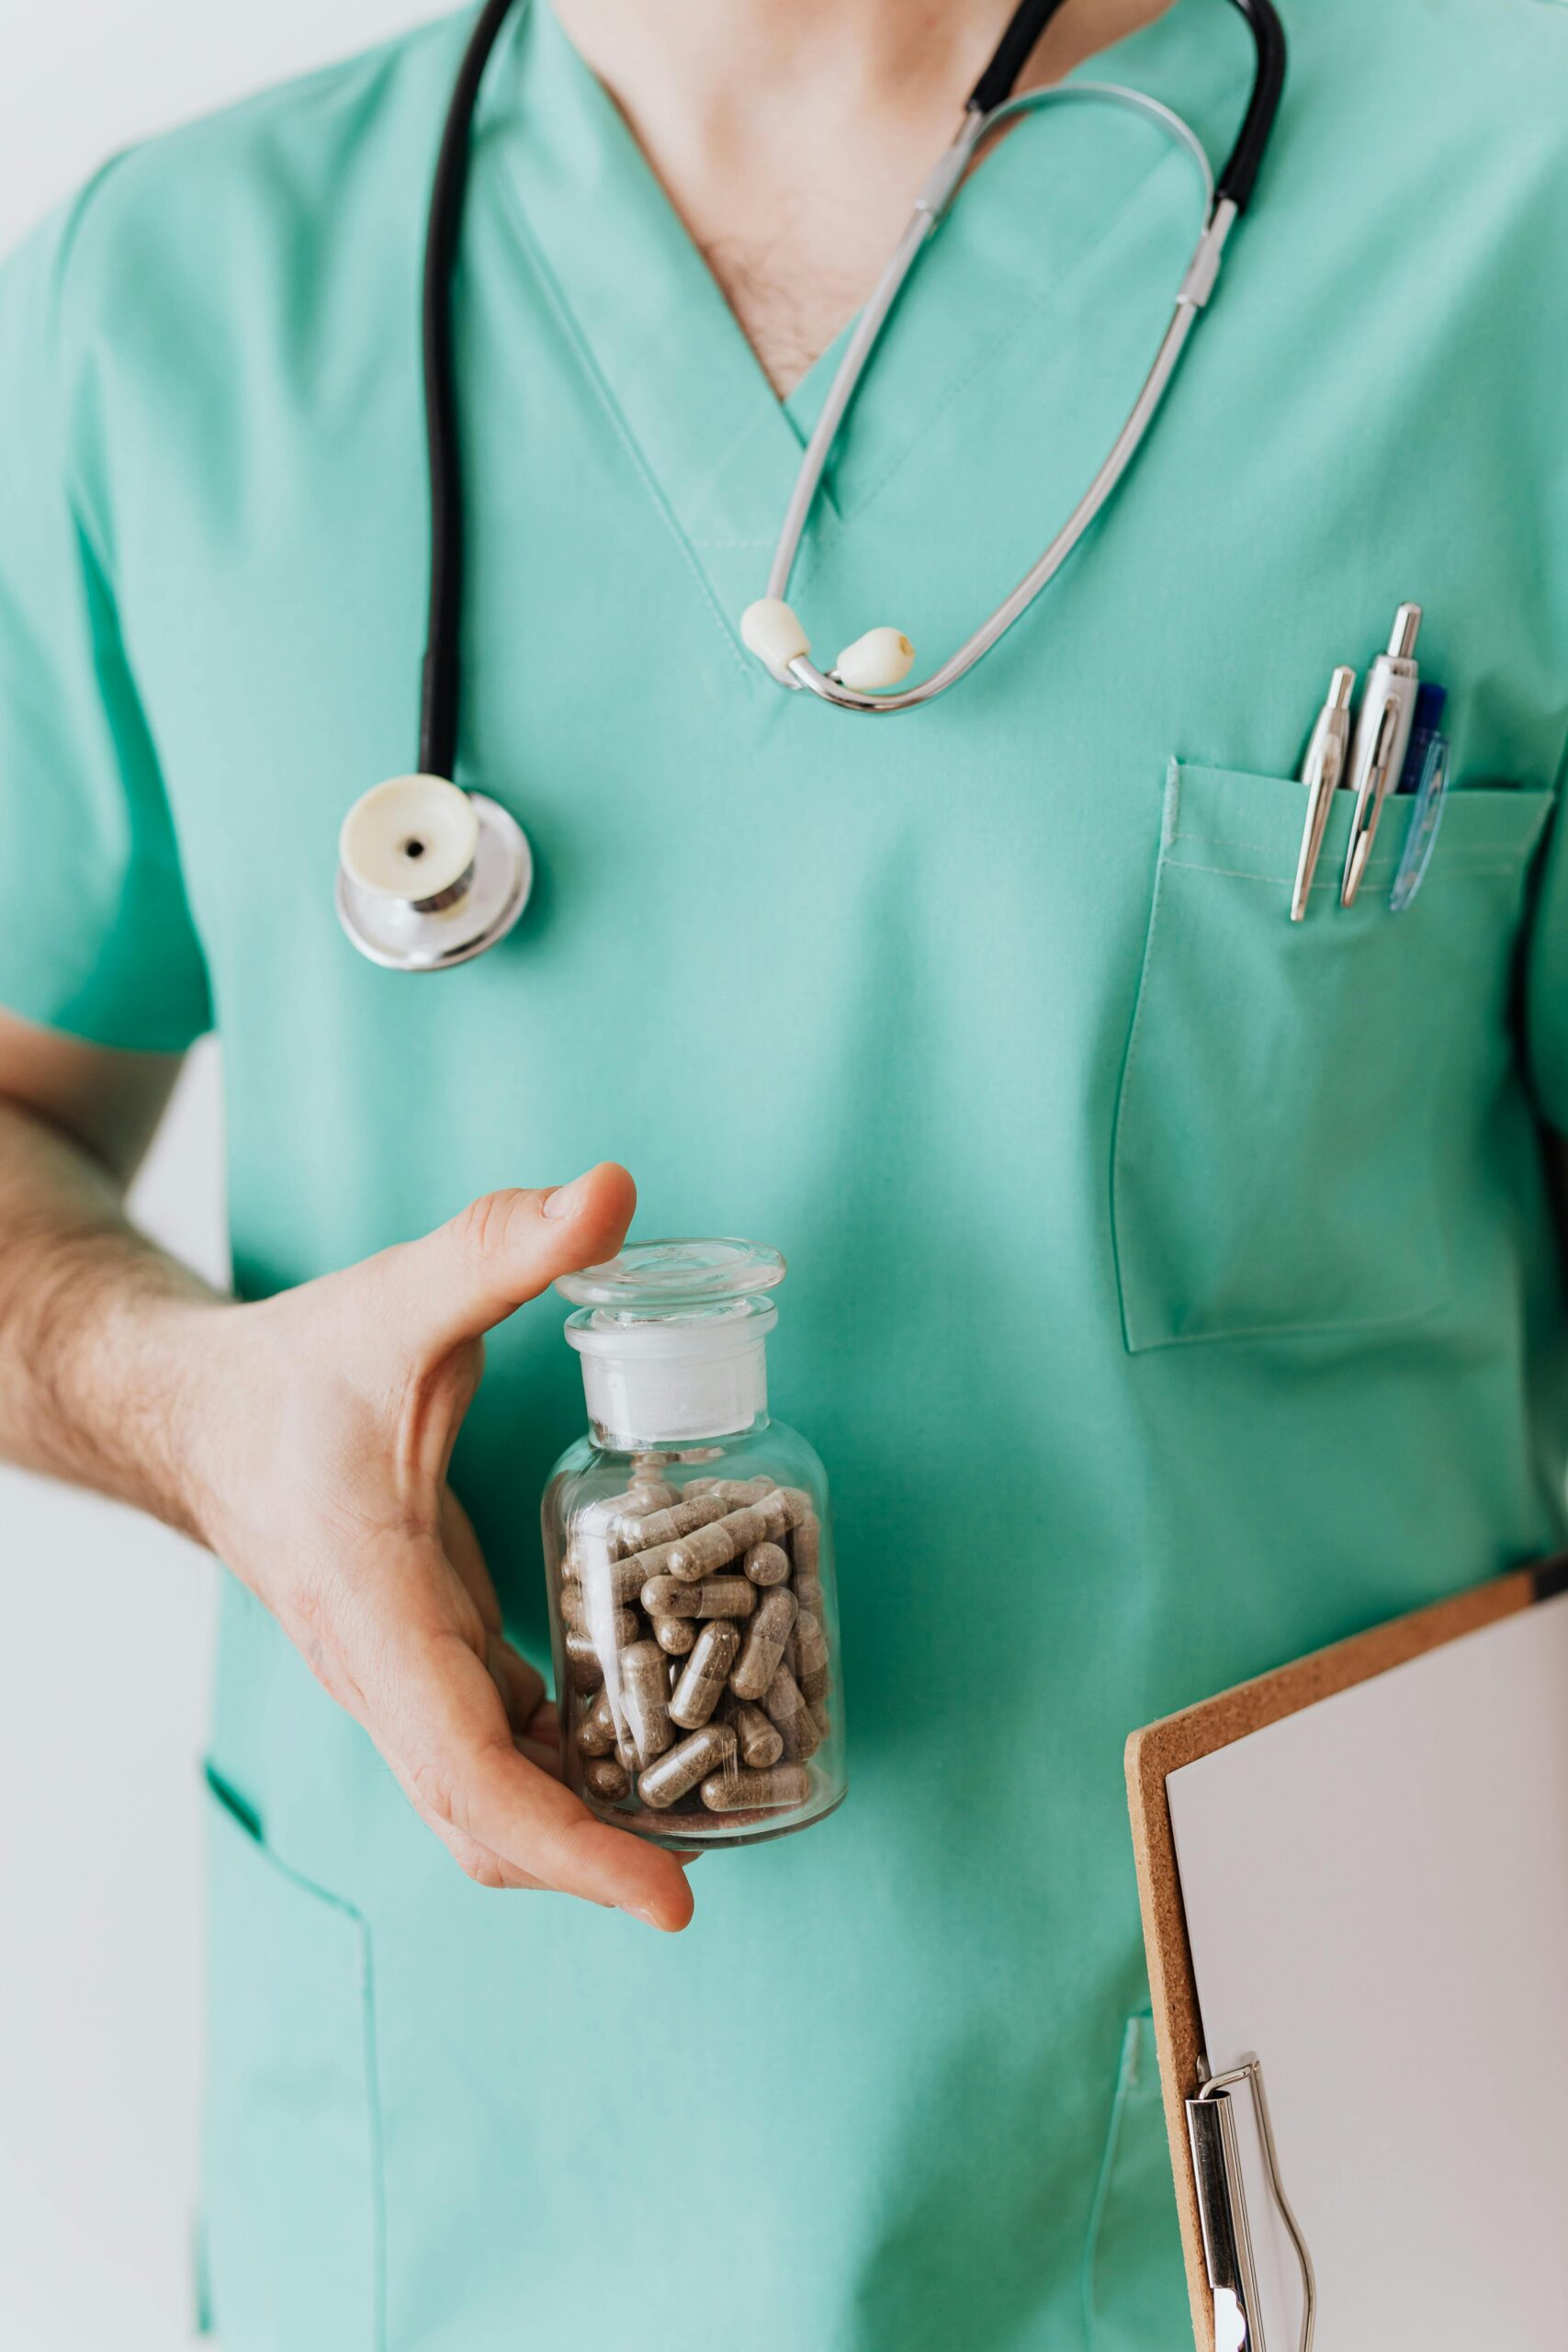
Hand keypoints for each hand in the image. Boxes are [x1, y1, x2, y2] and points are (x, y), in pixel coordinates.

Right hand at [185, 1164, 693, 1930]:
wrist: (198, 1414)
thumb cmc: (295, 1369)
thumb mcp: (397, 1299)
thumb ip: (500, 1246)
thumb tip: (615, 1190)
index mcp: (374, 1610)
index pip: (472, 1772)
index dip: (575, 1848)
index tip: (673, 1896)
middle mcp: (381, 1671)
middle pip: (484, 1818)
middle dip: (594, 1863)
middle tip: (712, 1871)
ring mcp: (398, 1677)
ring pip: (486, 1796)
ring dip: (586, 1822)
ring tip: (710, 1811)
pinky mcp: (421, 1659)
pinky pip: (493, 1745)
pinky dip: (567, 1766)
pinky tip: (646, 1737)